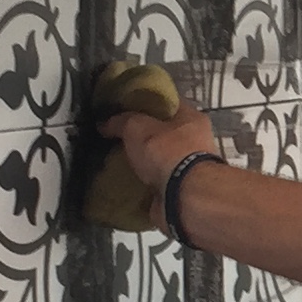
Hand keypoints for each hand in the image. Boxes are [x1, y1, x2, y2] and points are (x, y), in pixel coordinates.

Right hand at [100, 100, 219, 226]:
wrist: (185, 197)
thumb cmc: (168, 152)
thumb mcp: (138, 127)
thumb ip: (122, 121)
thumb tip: (105, 123)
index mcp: (192, 119)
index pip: (168, 104)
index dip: (146, 104)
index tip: (125, 108)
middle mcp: (195, 143)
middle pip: (163, 134)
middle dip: (141, 137)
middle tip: (116, 138)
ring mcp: (189, 169)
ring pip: (159, 161)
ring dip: (141, 164)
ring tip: (115, 163)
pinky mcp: (180, 192)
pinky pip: (155, 185)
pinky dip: (141, 186)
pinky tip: (122, 184)